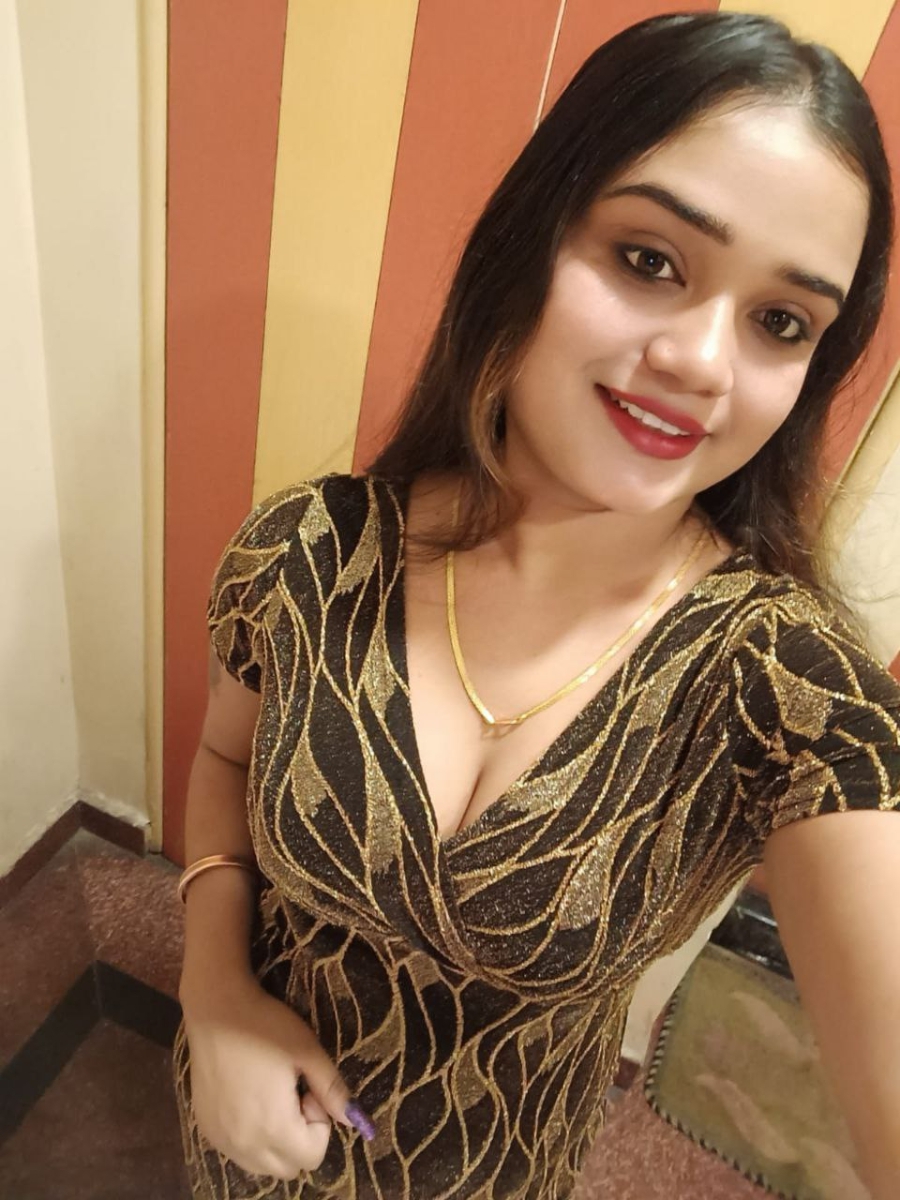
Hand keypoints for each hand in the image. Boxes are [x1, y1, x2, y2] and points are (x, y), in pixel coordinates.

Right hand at [182, 975, 373, 1179]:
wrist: (215, 1010)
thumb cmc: (266, 1026)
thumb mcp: (307, 1051)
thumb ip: (332, 1090)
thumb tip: (355, 1121)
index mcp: (273, 1128)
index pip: (313, 1156)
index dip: (320, 1123)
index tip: (308, 1089)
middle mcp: (244, 1144)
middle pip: (288, 1167)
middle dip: (300, 1138)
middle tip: (293, 1094)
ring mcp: (221, 1140)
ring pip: (262, 1165)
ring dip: (276, 1142)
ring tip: (271, 1097)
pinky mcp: (206, 1129)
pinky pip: (238, 1152)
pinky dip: (252, 1138)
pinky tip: (249, 1099)